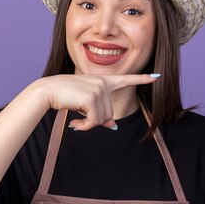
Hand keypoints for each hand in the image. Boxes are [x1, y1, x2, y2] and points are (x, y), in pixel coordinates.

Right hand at [36, 73, 159, 130]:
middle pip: (109, 113)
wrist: (47, 91)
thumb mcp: (84, 104)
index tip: (156, 77)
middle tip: (79, 119)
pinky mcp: (92, 97)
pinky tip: (74, 122)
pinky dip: (85, 126)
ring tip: (76, 119)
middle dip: (94, 121)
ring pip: (103, 119)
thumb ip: (99, 112)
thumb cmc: (63, 96)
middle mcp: (103, 83)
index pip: (126, 79)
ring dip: (88, 125)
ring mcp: (99, 89)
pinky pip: (95, 121)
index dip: (142, 79)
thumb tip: (113, 126)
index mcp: (102, 81)